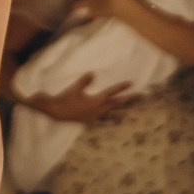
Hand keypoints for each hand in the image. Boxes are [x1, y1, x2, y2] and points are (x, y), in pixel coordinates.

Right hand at [20, 76, 135, 123]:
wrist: (54, 112)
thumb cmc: (63, 99)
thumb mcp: (73, 89)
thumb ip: (84, 81)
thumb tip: (93, 73)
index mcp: (94, 102)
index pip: (111, 93)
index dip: (121, 87)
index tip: (131, 82)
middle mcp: (97, 111)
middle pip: (116, 104)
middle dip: (127, 99)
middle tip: (139, 96)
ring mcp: (94, 117)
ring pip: (111, 113)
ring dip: (121, 109)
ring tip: (130, 107)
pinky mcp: (89, 121)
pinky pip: (103, 121)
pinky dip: (109, 119)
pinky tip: (114, 120)